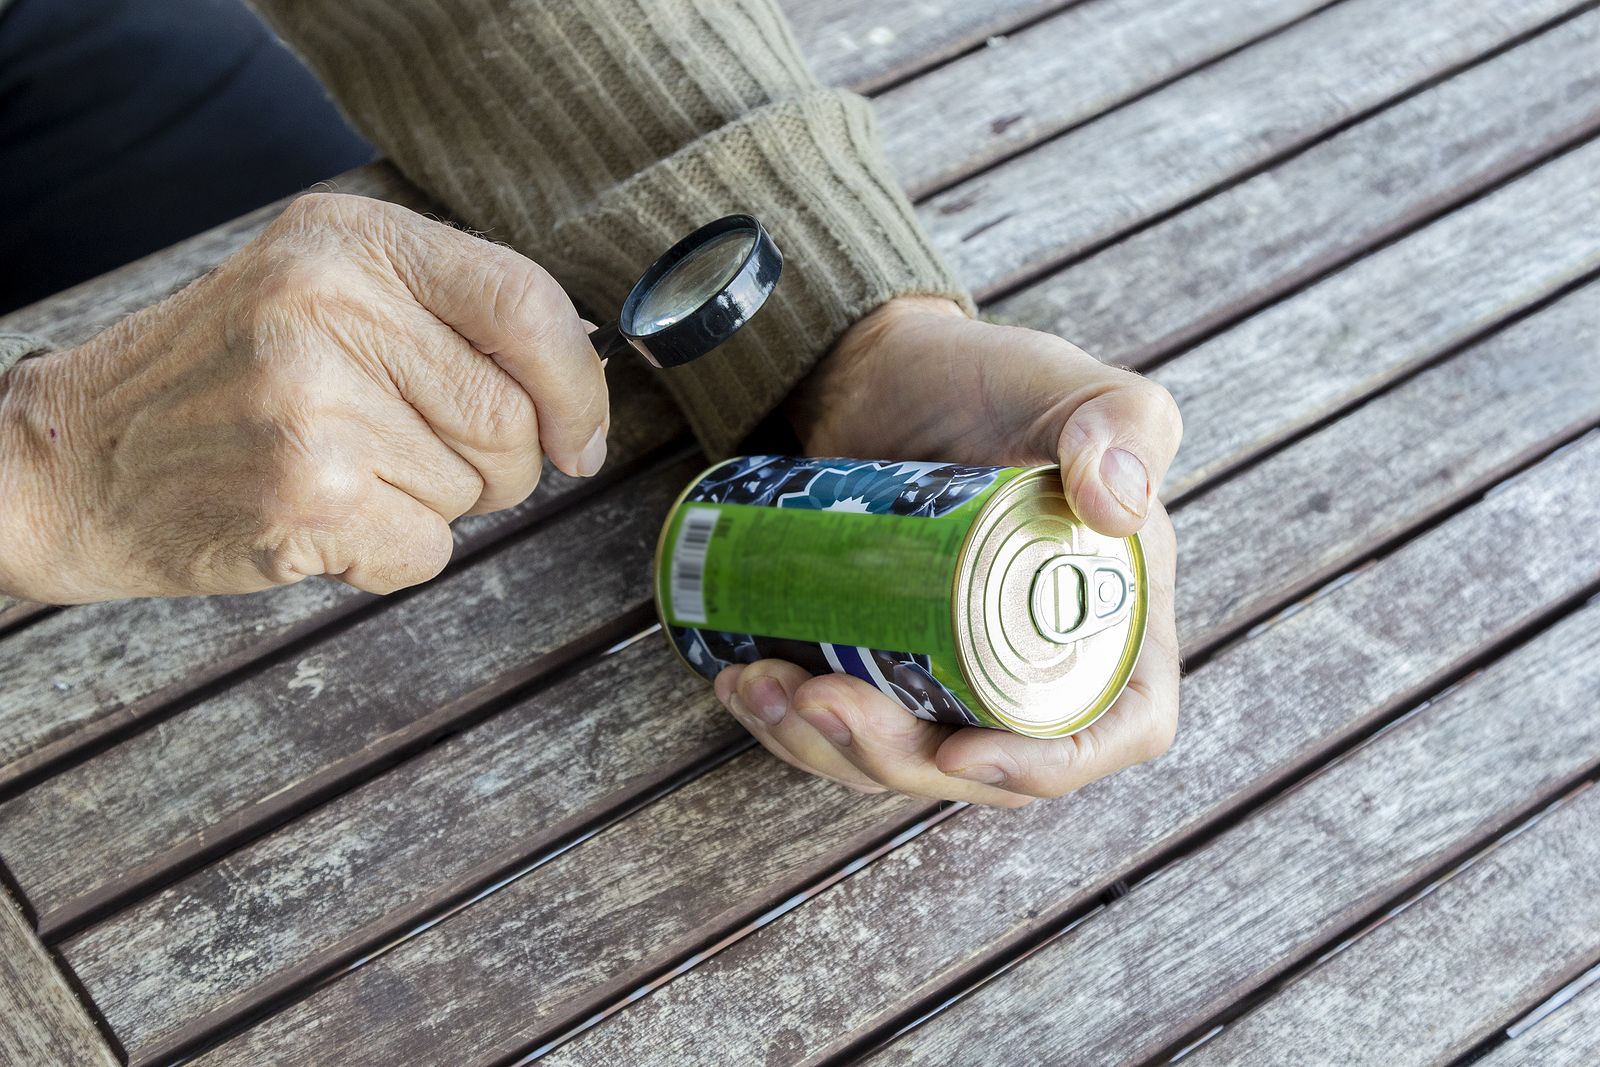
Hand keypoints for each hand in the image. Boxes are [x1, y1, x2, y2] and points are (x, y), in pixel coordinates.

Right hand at [0, 193, 607, 602]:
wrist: (72, 459)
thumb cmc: (220, 381)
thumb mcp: (321, 290)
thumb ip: (446, 313)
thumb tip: (582, 378)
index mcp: (349, 238)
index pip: (526, 303)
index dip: (575, 386)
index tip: (577, 437)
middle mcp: (330, 305)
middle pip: (514, 417)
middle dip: (493, 462)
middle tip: (402, 452)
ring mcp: (314, 402)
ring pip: (477, 489)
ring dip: (431, 504)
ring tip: (341, 471)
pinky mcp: (305, 495)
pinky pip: (430, 551)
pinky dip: (391, 555)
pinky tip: (322, 519)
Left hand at [716, 297, 1180, 806]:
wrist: (865, 370)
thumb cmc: (973, 375)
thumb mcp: (1059, 382)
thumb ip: (1123, 417)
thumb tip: (1120, 508)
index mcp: (1110, 613)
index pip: (1115, 727)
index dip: (1044, 765)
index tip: (962, 750)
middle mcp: (1037, 655)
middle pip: (986, 763)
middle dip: (895, 758)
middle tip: (821, 698)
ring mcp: (952, 669)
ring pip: (903, 758)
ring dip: (826, 748)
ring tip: (765, 687)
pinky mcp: (882, 665)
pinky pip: (845, 729)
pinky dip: (790, 725)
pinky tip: (742, 683)